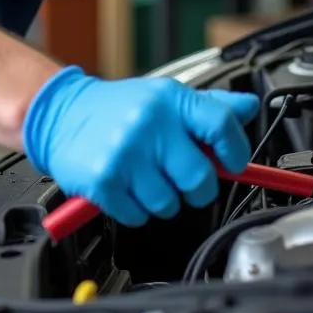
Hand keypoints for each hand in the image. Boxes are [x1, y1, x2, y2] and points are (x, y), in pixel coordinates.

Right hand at [22, 66, 259, 226]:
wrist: (63, 113)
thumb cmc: (119, 108)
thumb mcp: (164, 97)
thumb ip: (210, 106)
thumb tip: (249, 106)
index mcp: (170, 99)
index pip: (222, 125)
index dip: (236, 152)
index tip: (232, 163)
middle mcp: (149, 123)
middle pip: (200, 180)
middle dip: (195, 188)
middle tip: (179, 176)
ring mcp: (126, 153)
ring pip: (169, 204)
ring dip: (160, 199)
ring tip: (144, 176)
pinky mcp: (104, 181)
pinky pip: (139, 216)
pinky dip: (134, 209)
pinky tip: (125, 186)